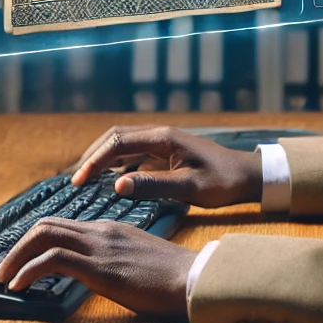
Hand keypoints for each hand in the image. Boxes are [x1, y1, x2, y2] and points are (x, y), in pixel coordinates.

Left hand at [0, 218, 196, 316]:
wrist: (194, 280)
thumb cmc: (171, 277)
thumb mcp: (136, 260)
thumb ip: (112, 258)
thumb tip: (92, 272)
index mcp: (108, 229)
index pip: (60, 225)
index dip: (33, 242)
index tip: (19, 262)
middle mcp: (100, 231)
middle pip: (45, 225)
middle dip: (16, 247)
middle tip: (2, 270)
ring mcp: (100, 246)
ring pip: (44, 236)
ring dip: (15, 258)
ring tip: (3, 278)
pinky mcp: (101, 267)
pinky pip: (53, 260)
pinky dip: (29, 271)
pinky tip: (19, 287)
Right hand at [70, 125, 262, 207]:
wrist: (248, 176)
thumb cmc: (222, 183)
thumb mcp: (189, 188)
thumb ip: (153, 186)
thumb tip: (117, 185)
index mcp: (163, 138)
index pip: (118, 142)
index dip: (95, 160)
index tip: (79, 180)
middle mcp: (159, 134)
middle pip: (115, 137)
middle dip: (93, 156)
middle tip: (75, 180)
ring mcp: (162, 142)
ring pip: (123, 143)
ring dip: (103, 158)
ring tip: (86, 179)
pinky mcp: (166, 152)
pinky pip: (134, 152)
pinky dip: (117, 163)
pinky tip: (111, 181)